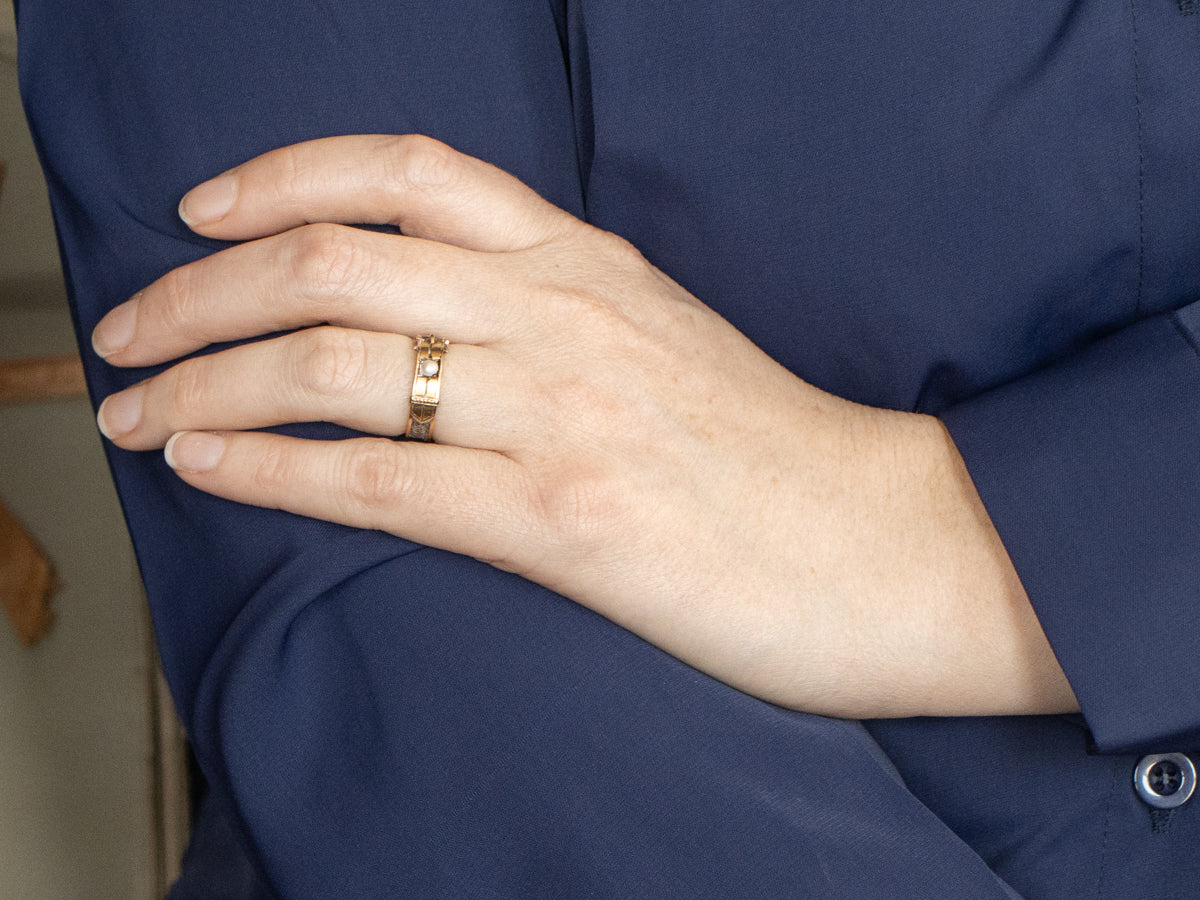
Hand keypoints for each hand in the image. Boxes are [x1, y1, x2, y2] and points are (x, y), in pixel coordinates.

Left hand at [93, 135, 1076, 717]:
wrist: (885, 544)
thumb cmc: (772, 453)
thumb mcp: (660, 340)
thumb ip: (553, 313)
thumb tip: (434, 328)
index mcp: (589, 263)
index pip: (408, 172)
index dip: (282, 174)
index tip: (204, 213)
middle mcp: (565, 315)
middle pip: (336, 259)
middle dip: (199, 290)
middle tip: (128, 326)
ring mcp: (565, 411)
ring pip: (335, 363)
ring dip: (204, 381)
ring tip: (135, 409)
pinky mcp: (568, 519)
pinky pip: (379, 481)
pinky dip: (269, 469)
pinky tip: (205, 467)